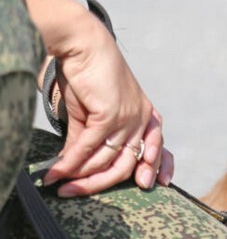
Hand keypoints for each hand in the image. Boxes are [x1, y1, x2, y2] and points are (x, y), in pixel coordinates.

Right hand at [20, 0, 173, 196]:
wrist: (84, 44)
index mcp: (146, 115)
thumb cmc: (88, 74)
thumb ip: (86, 139)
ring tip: (61, 186)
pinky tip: (56, 173)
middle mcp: (142, 119)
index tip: (151, 185)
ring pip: (106, 159)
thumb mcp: (90, 112)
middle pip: (126, 164)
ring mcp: (129, 118)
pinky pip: (89, 148)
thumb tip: (72, 165)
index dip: (158, 167)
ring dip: (80, 176)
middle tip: (75, 194)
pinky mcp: (111, 115)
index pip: (158, 147)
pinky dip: (71, 163)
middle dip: (100, 183)